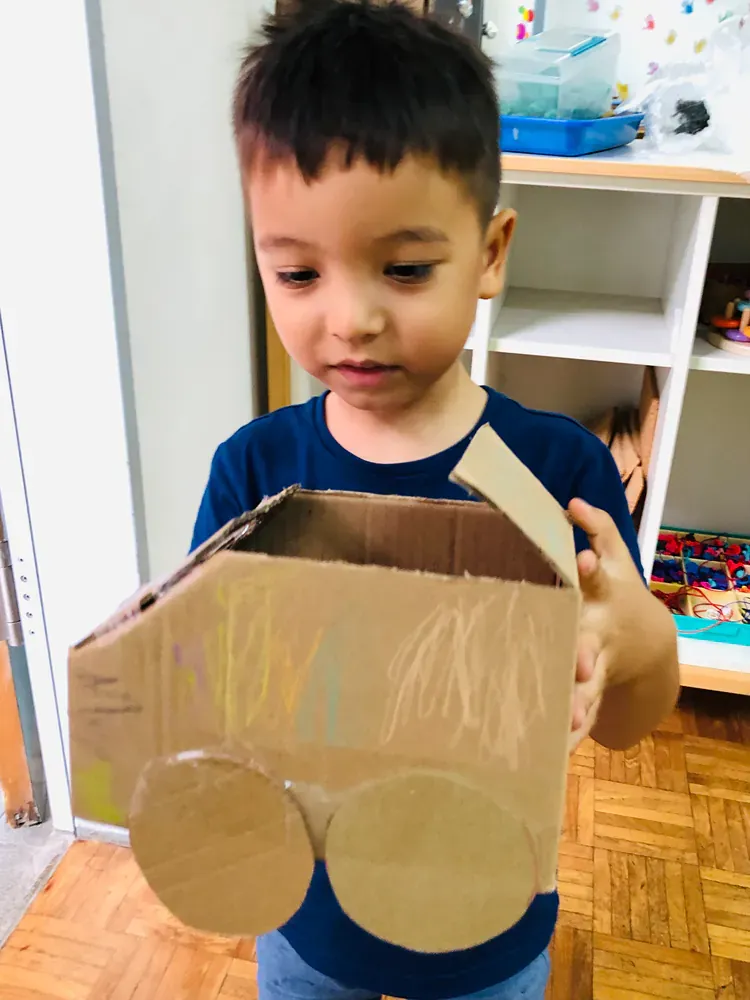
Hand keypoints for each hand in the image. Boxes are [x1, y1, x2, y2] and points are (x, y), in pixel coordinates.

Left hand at [567, 498, 646, 751]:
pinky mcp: (589, 695)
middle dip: (583, 652)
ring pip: (587, 689)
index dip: (588, 571)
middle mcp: (599, 634)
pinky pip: (580, 717)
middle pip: (589, 642)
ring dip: (579, 704)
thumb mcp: (616, 559)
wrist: (648, 645)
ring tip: (569, 721)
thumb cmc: (619, 594)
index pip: (595, 580)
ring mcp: (597, 668)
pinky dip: (570, 735)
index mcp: (601, 598)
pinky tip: (554, 752)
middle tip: (579, 664)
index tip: (581, 563)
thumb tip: (572, 502)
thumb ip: (597, 529)